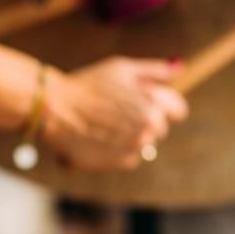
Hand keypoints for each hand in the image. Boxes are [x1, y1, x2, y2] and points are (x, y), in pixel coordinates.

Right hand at [42, 57, 188, 169]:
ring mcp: (132, 152)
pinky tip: (97, 135)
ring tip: (103, 122)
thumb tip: (179, 70)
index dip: (161, 102)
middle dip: (143, 119)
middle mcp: (147, 135)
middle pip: (158, 129)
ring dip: (128, 135)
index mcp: (154, 110)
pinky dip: (116, 148)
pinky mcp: (116, 165)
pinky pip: (127, 157)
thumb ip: (155, 70)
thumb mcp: (122, 69)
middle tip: (115, 109)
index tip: (144, 99)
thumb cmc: (88, 85)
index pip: (178, 111)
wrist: (55, 110)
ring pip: (142, 143)